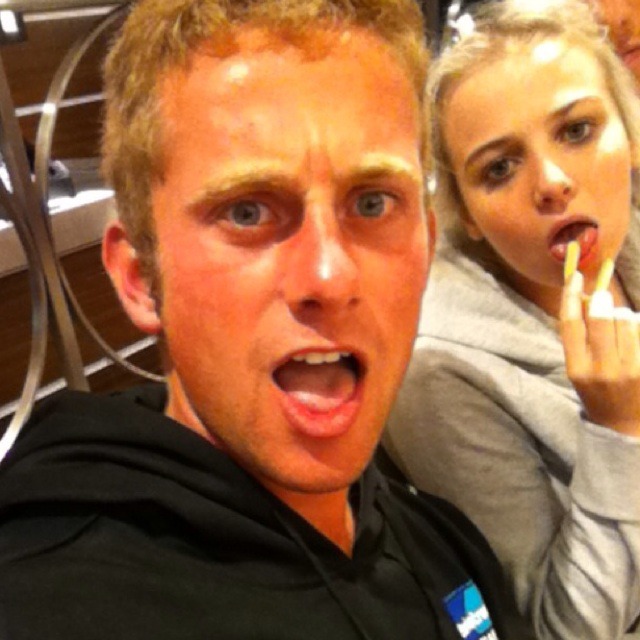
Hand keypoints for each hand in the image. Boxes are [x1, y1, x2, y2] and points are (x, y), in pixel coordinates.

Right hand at [560, 269, 639, 436]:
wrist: (624, 428)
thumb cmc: (598, 393)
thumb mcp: (579, 371)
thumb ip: (581, 340)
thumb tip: (587, 299)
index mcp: (578, 369)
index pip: (571, 325)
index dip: (572, 296)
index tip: (576, 277)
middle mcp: (603, 370)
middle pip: (603, 318)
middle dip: (604, 302)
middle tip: (603, 298)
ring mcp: (631, 370)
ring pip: (628, 320)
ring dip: (625, 316)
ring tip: (624, 326)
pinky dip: (639, 326)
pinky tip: (635, 334)